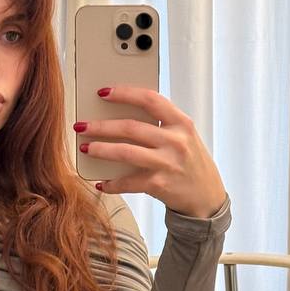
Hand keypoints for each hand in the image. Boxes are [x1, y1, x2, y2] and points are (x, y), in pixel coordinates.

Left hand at [75, 86, 226, 217]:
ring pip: (126, 152)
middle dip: (101, 126)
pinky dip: (112, 183)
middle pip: (131, 127)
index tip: (102, 92)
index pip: (150, 99)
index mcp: (182, 123)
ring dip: (101, 149)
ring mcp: (168, 163)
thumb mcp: (184, 137)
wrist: (207, 197)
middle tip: (82, 125)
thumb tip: (121, 113)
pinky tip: (101, 183)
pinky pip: (128, 182)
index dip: (124, 93)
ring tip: (85, 148)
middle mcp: (176, 141)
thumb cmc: (191, 163)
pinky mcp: (160, 185)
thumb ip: (162, 124)